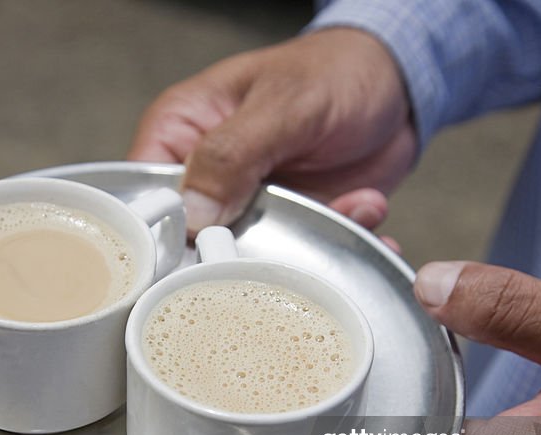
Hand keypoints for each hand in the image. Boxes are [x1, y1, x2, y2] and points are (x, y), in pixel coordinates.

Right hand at [128, 28, 416, 233]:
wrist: (395, 82)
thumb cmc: (332, 70)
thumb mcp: (285, 104)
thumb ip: (234, 153)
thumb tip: (194, 211)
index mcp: (180, 134)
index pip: (145, 198)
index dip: (164, 237)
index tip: (205, 253)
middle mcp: (207, 176)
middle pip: (194, 244)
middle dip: (244, 253)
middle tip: (288, 242)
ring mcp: (249, 205)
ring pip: (252, 258)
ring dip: (304, 248)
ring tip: (347, 209)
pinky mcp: (292, 225)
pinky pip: (301, 257)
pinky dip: (339, 245)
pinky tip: (366, 213)